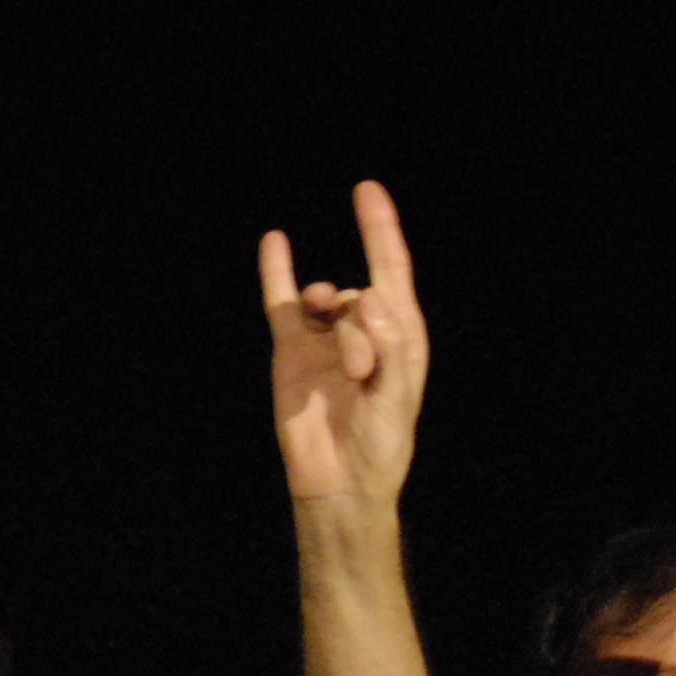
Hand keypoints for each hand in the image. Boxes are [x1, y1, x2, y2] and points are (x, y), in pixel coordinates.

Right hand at [259, 182, 428, 510]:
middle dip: (361, 326)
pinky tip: (275, 241)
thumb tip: (370, 297)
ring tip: (344, 364)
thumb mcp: (397, 399)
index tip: (367, 191)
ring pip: (324, 301)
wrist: (338, 484)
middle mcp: (363, 331)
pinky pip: (282, 305)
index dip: (381, 230)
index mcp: (400, 337)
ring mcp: (324, 339)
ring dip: (330, 316)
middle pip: (360, 295)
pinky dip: (278, 274)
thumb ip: (391, 348)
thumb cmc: (380, 446)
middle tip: (361, 370)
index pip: (391, 271)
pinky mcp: (291, 353)